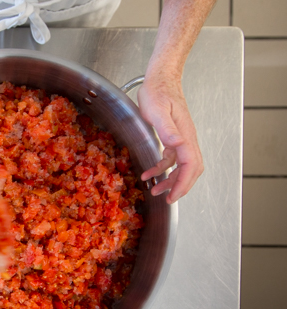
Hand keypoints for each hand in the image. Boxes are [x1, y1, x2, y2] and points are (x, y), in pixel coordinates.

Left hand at [137, 73, 203, 203]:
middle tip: (167, 199)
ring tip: (156, 190)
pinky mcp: (174, 137)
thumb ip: (167, 129)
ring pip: (182, 167)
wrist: (161, 78)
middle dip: (180, 187)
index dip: (183, 184)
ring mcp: (181, 139)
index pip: (190, 166)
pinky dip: (162, 169)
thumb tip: (177, 145)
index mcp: (185, 135)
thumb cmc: (158, 91)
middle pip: (191, 170)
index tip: (173, 197)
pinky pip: (172, 159)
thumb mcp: (157, 111)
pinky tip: (149, 173)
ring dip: (170, 180)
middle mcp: (187, 139)